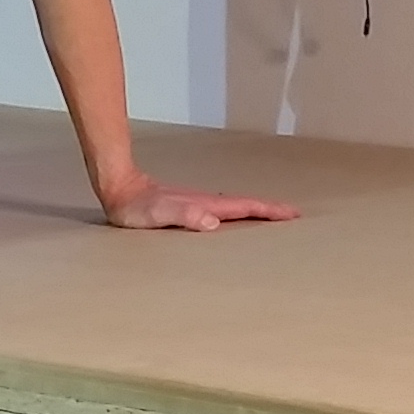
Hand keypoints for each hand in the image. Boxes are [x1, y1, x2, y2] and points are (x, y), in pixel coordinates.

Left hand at [100, 177, 298, 233]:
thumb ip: (182, 215)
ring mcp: (199, 205)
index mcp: (205, 206)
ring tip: (275, 218)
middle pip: (246, 206)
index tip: (291, 214)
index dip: (268, 210)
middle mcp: (206, 204)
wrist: (120, 191)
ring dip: (257, 212)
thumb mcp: (157, 214)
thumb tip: (212, 221)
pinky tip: (237, 220)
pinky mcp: (191, 209)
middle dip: (270, 210)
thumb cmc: (135, 207)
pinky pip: (223, 212)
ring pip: (236, 208)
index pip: (244, 208)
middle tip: (294, 216)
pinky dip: (238, 214)